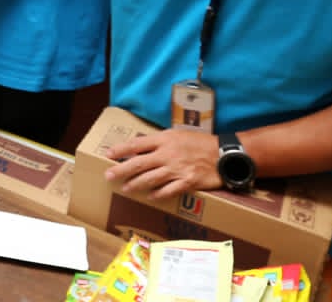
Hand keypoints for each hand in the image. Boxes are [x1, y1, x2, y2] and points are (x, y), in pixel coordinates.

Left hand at [104, 129, 222, 199]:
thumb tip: (141, 147)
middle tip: (108, 175)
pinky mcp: (187, 182)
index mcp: (165, 139)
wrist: (223, 154)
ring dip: (135, 184)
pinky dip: (157, 194)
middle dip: (121, 169)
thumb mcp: (178, 135)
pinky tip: (149, 196)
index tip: (108, 154)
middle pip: (139, 163)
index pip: (137, 144)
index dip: (121, 149)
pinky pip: (168, 190)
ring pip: (150, 179)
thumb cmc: (200, 142)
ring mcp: (177, 169)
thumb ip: (160, 141)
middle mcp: (168, 154)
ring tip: (125, 187)